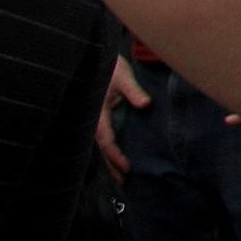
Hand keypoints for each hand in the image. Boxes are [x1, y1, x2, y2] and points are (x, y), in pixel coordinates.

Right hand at [96, 53, 149, 178]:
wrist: (100, 58)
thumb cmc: (112, 66)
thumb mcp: (124, 76)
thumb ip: (134, 91)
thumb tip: (145, 104)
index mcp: (97, 113)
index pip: (105, 140)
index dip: (115, 155)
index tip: (126, 167)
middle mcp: (94, 119)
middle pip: (102, 148)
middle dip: (111, 165)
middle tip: (123, 181)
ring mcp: (96, 119)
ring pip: (101, 145)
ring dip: (110, 160)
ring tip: (120, 177)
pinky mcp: (100, 117)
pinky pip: (104, 138)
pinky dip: (110, 150)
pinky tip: (116, 159)